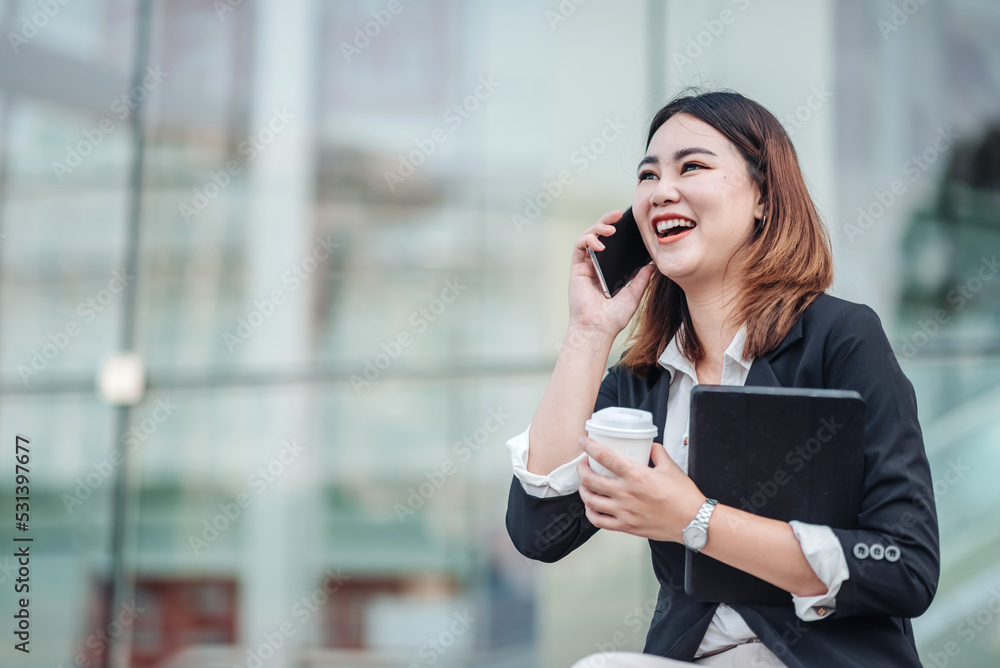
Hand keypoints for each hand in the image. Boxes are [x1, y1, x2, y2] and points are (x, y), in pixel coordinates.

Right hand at [568, 211, 656, 338]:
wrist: (598, 329)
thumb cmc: (613, 317)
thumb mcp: (634, 295)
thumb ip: (641, 279)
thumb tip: (652, 265)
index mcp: (608, 270)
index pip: (613, 244)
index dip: (619, 231)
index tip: (630, 223)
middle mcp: (595, 266)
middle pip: (599, 236)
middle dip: (607, 222)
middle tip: (618, 214)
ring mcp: (585, 266)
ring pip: (588, 237)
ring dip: (598, 227)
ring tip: (611, 228)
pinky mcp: (576, 268)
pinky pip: (579, 246)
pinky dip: (588, 240)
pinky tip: (599, 243)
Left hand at [576, 437, 703, 542]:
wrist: (692, 522)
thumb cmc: (683, 496)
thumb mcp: (671, 467)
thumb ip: (657, 452)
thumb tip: (648, 446)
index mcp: (636, 476)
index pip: (605, 457)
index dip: (589, 447)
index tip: (584, 442)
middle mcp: (626, 494)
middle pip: (591, 479)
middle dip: (582, 469)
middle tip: (584, 464)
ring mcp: (624, 512)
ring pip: (591, 500)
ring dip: (583, 489)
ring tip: (586, 484)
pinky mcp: (626, 526)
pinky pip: (599, 521)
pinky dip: (590, 512)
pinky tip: (591, 506)